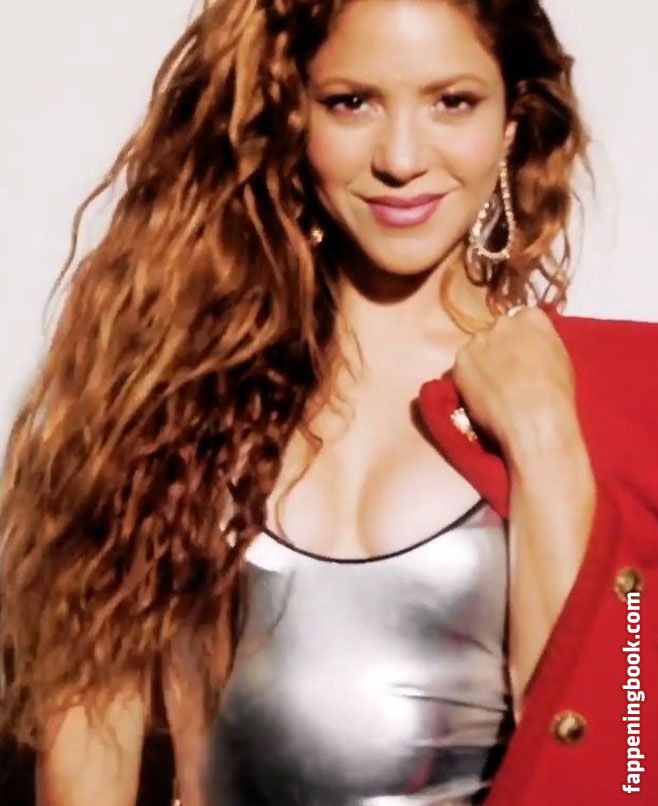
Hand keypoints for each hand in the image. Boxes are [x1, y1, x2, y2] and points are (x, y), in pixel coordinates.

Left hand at [451, 307, 580, 465]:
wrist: (534, 418)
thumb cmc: (556, 394)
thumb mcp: (558, 358)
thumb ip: (540, 343)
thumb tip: (530, 346)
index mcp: (531, 317)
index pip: (521, 320)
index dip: (519, 341)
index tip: (520, 356)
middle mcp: (502, 322)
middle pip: (496, 332)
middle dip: (498, 348)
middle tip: (504, 373)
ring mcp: (479, 339)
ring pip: (477, 348)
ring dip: (481, 362)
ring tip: (491, 387)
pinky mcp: (461, 359)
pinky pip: (463, 366)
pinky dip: (468, 378)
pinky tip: (480, 394)